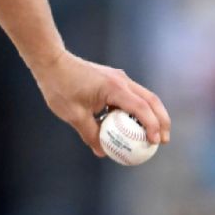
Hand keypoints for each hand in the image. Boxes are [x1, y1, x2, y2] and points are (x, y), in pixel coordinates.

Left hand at [31, 50, 170, 156]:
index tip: (154, 142)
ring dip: (152, 115)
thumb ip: (90, 134)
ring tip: (154, 135)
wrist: (51, 62)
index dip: (151, 125)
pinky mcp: (113, 79)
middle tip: (163, 141)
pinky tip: (133, 125)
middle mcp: (121, 80)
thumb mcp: (73, 115)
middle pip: (151, 100)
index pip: (140, 108)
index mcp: (113, 87)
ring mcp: (118, 78)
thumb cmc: (60, 86)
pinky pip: (132, 96)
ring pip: (144, 97)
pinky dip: (138, 110)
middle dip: (161, 121)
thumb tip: (103, 152)